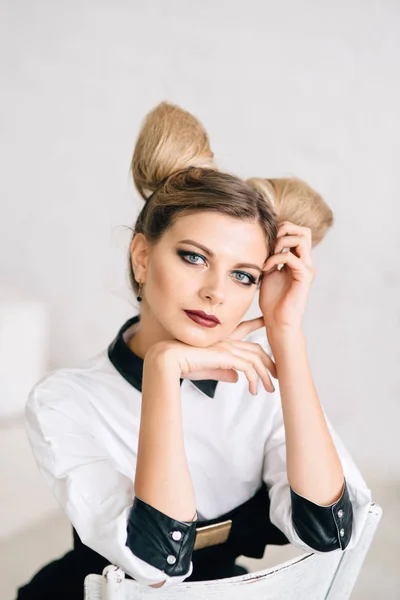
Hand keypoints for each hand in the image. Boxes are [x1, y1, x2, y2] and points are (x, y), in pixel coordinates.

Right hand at [150, 317, 276, 395]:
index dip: (255, 324)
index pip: (242, 329)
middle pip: (255, 348)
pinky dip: (254, 379)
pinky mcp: (226, 356)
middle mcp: (225, 341)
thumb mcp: (206, 369)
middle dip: (269, 361)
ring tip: (269, 388)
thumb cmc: (180, 364)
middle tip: (277, 373)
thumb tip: (236, 378)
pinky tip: (254, 390)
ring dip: (265, 375)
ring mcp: (226, 347)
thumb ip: (222, 371)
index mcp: (219, 340)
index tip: (265, 321)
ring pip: (255, 358)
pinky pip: (248, 367)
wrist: (167, 359)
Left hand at [259, 222, 314, 330]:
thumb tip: (263, 243)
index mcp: (298, 260)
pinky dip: (276, 258)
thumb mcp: (268, 273)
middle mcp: (305, 262)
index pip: (298, 232)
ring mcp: (307, 269)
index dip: (282, 230)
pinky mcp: (304, 277)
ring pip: (301, 239)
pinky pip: (292, 257)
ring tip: (269, 254)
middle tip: (270, 243)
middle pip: (304, 231)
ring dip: (282, 242)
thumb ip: (270, 258)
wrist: (277, 320)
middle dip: (285, 230)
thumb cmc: (272, 300)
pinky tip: (266, 268)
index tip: (266, 241)